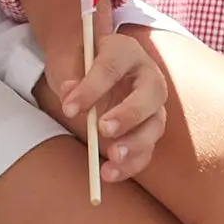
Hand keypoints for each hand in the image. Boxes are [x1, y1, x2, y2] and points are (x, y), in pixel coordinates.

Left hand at [51, 4, 168, 182]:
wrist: (88, 69)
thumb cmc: (78, 64)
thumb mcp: (68, 62)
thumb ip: (68, 74)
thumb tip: (69, 91)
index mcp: (125, 50)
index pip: (112, 66)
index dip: (91, 87)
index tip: (68, 108)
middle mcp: (147, 75)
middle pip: (150, 93)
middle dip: (129, 113)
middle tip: (104, 129)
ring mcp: (152, 104)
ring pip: (155, 125)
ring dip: (136, 144)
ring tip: (112, 157)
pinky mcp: (148, 130)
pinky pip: (147, 149)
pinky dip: (131, 164)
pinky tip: (110, 173)